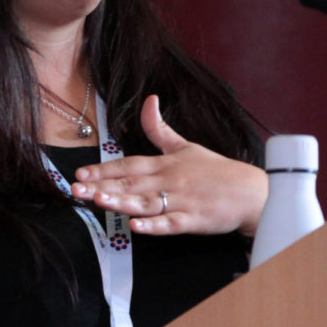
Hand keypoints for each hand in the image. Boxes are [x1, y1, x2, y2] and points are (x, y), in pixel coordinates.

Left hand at [71, 95, 267, 235]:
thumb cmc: (216, 170)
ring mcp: (181, 201)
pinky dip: (154, 225)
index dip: (104, 168)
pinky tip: (136, 226)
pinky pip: (170, 223)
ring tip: (99, 201)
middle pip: (131, 184)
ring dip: (122, 202)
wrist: (250, 191)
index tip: (81, 172)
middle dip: (102, 186)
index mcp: (165, 163)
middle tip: (76, 189)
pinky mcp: (194, 220)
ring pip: (146, 202)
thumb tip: (149, 100)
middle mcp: (169, 180)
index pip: (129, 164)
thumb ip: (160, 128)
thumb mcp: (186, 145)